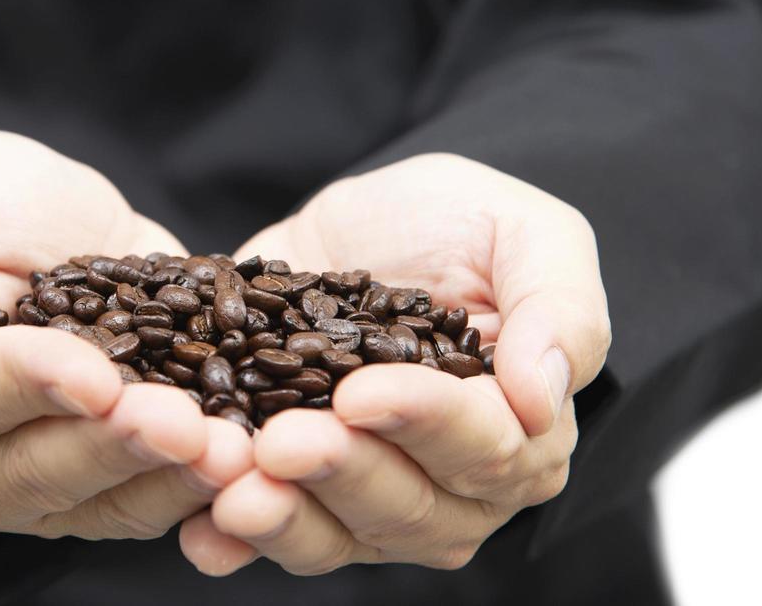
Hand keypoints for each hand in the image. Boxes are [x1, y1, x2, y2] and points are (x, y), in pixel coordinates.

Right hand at [0, 131, 252, 537]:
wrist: (45, 220)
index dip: (34, 385)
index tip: (98, 374)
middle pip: (33, 468)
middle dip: (115, 445)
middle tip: (186, 423)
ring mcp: (25, 488)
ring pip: (96, 502)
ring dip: (167, 479)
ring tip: (231, 450)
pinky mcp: (95, 492)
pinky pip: (143, 506)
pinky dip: (197, 488)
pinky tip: (247, 460)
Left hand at [179, 153, 609, 573]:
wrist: (370, 222)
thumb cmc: (463, 224)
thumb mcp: (528, 233)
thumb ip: (561, 308)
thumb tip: (545, 398)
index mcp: (522, 431)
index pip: (482, 446)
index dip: (421, 422)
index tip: (360, 392)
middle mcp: (451, 486)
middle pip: (405, 506)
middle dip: (341, 473)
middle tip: (283, 442)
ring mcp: (369, 497)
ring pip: (334, 534)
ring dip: (283, 518)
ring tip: (234, 489)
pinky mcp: (297, 491)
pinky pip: (270, 534)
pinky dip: (232, 539)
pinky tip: (200, 529)